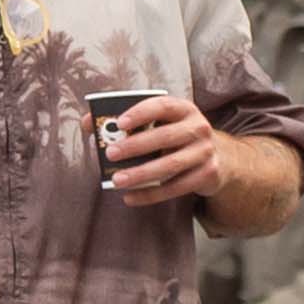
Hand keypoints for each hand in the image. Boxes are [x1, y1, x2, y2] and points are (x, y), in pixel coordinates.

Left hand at [105, 94, 222, 205]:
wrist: (216, 157)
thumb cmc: (172, 137)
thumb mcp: (157, 124)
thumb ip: (124, 121)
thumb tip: (87, 123)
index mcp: (184, 110)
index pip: (164, 106)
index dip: (142, 113)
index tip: (120, 123)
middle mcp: (198, 128)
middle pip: (166, 137)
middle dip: (136, 146)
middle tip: (110, 154)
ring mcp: (205, 152)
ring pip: (171, 165)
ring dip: (141, 174)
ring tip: (116, 181)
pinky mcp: (207, 174)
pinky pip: (176, 187)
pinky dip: (151, 195)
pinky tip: (129, 197)